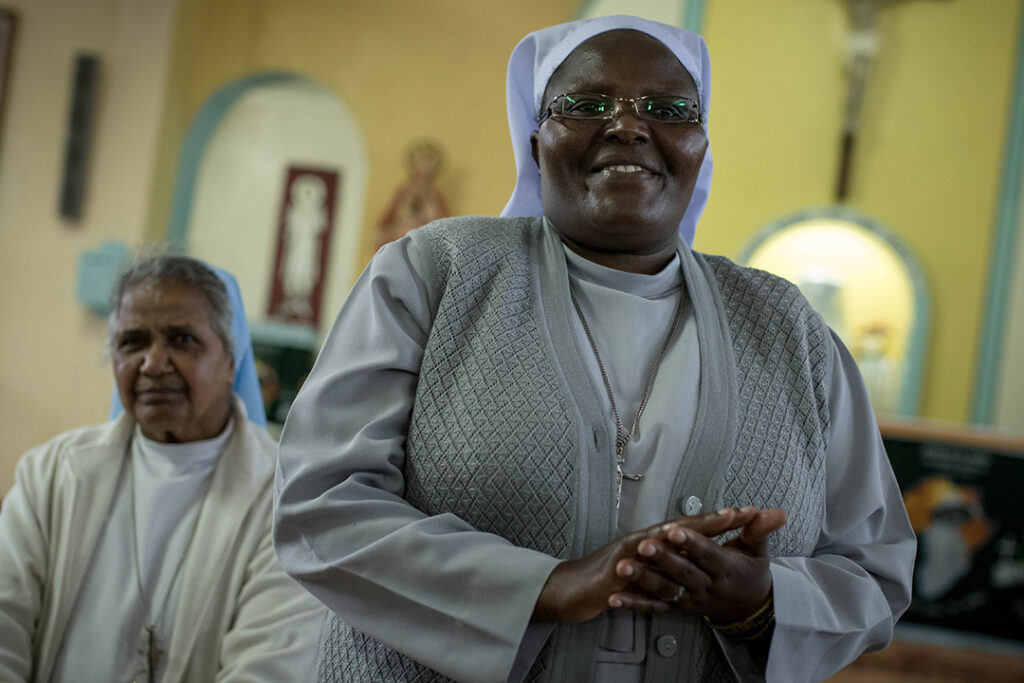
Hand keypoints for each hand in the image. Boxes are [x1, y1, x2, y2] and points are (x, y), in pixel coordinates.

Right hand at [531, 508, 761, 623]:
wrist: (571, 587)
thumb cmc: (608, 577)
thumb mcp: (645, 566)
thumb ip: (668, 557)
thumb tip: (695, 549)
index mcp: (653, 541)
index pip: (691, 527)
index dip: (717, 520)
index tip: (746, 512)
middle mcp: (642, 542)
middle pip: (680, 529)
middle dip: (708, 522)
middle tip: (735, 514)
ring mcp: (627, 555)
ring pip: (657, 544)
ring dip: (679, 537)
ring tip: (702, 532)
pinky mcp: (612, 573)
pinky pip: (630, 571)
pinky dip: (640, 567)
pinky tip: (652, 560)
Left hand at [611, 507, 785, 622]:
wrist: (749, 609)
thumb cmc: (750, 572)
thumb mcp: (758, 550)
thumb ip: (760, 529)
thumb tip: (777, 512)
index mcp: (725, 569)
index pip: (708, 554)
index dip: (692, 542)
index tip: (675, 530)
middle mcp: (706, 586)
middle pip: (683, 573)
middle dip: (663, 559)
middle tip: (644, 546)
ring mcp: (690, 599)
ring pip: (665, 591)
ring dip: (643, 580)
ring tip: (623, 568)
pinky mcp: (677, 608)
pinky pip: (654, 608)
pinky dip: (634, 605)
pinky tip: (615, 599)